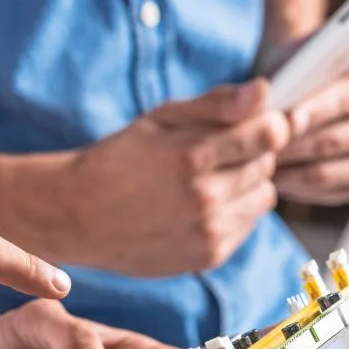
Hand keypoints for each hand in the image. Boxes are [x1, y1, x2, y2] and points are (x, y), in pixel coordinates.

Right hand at [64, 79, 288, 275]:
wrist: (78, 216)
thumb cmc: (118, 159)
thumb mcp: (159, 119)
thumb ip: (214, 104)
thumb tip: (263, 91)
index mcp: (191, 156)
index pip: (270, 134)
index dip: (266, 124)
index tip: (251, 124)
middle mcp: (204, 198)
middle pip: (267, 165)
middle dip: (249, 154)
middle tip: (213, 156)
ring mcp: (208, 232)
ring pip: (264, 197)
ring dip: (245, 186)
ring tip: (206, 183)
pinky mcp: (208, 256)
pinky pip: (247, 225)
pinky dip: (233, 213)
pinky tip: (200, 208)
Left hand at [274, 0, 348, 204]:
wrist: (279, 97)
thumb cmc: (294, 68)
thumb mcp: (312, 42)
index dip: (317, 110)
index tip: (287, 115)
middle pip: (337, 140)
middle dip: (294, 141)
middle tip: (261, 140)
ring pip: (326, 170)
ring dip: (288, 164)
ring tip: (258, 154)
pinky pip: (323, 192)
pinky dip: (293, 184)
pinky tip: (272, 171)